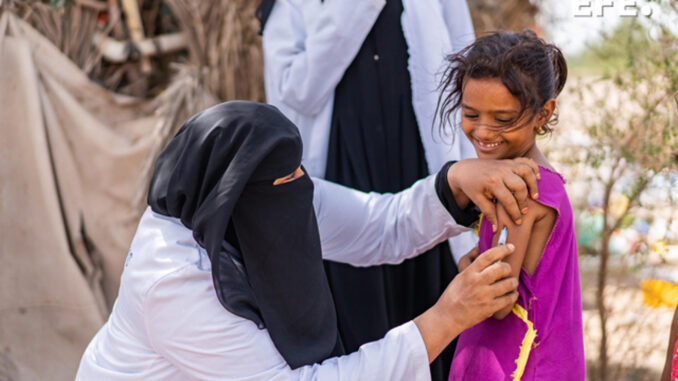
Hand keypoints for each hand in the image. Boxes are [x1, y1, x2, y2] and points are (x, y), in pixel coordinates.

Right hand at [414, 244, 517, 361]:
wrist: (447, 316)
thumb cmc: (452, 296)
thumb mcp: (459, 277)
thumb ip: (472, 267)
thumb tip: (480, 251)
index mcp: (468, 272)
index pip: (488, 256)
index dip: (502, 249)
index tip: (511, 247)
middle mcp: (477, 282)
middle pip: (500, 268)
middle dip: (508, 267)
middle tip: (508, 269)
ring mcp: (484, 295)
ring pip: (507, 284)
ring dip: (513, 282)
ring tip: (512, 282)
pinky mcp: (489, 308)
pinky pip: (507, 299)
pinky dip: (513, 295)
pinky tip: (512, 294)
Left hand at [447, 158, 539, 231]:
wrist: (466, 170)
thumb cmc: (472, 187)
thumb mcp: (478, 200)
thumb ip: (489, 213)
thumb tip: (497, 229)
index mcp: (492, 182)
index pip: (508, 200)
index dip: (514, 212)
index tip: (518, 222)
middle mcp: (501, 172)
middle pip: (520, 186)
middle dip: (524, 200)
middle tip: (524, 210)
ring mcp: (506, 164)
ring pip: (526, 171)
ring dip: (533, 184)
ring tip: (534, 196)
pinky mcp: (509, 161)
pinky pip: (525, 161)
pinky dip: (533, 168)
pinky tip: (538, 178)